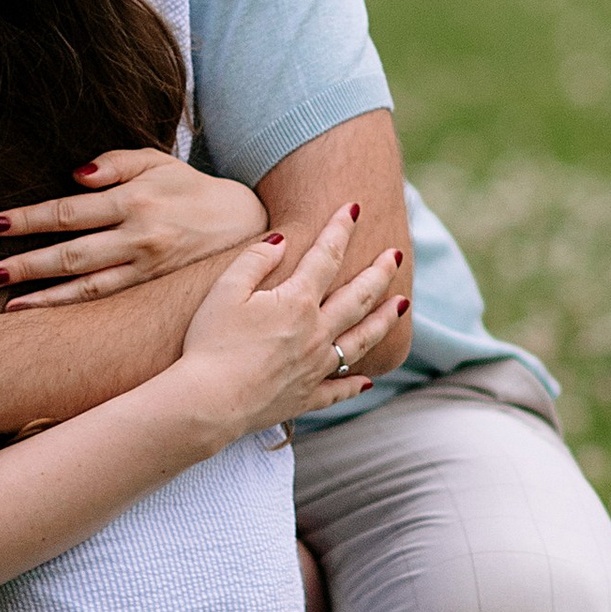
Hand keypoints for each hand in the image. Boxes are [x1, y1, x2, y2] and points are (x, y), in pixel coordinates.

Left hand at [0, 151, 268, 306]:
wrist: (244, 225)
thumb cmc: (190, 189)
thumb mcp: (159, 161)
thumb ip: (116, 163)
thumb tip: (74, 175)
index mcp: (135, 199)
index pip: (70, 210)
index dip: (31, 218)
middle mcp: (138, 236)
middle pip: (71, 252)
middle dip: (27, 262)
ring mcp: (146, 267)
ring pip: (86, 284)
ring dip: (44, 294)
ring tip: (8, 303)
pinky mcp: (152, 288)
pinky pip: (106, 300)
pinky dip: (73, 308)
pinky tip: (46, 314)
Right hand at [173, 203, 405, 441]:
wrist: (208, 402)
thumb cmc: (210, 343)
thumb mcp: (225, 290)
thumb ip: (256, 260)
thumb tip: (283, 239)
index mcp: (297, 302)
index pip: (326, 256)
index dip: (340, 229)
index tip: (354, 208)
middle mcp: (316, 333)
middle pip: (358, 297)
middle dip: (379, 273)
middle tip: (396, 256)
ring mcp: (314, 368)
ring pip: (361, 340)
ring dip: (384, 320)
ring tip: (402, 305)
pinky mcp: (305, 397)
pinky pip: (338, 389)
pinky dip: (355, 384)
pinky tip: (368, 381)